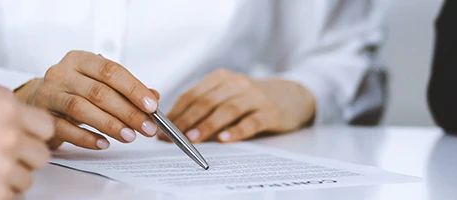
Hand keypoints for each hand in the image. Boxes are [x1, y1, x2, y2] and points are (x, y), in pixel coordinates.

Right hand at [0, 77, 53, 198]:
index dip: (31, 136)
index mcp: (3, 104)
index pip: (44, 125)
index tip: (20, 143)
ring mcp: (6, 162)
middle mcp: (11, 131)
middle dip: (23, 160)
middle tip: (0, 162)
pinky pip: (12, 197)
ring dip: (9, 180)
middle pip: (40, 154)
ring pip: (27, 179)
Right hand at [14, 50, 159, 149]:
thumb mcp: (99, 84)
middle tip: (146, 127)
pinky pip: (65, 128)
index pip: (111, 71)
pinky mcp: (42, 116)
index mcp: (79, 60)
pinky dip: (87, 138)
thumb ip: (126, 89)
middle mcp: (62, 73)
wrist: (35, 101)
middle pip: (99, 92)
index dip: (133, 88)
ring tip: (129, 136)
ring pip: (82, 109)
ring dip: (110, 124)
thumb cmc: (73, 91)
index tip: (152, 106)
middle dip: (127, 112)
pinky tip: (103, 143)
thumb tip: (153, 98)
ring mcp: (49, 94)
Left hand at [162, 69, 315, 142]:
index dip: (176, 112)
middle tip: (172, 137)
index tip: (163, 129)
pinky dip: (236, 131)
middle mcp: (237, 83)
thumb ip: (207, 106)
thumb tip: (176, 128)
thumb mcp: (229, 95)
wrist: (293, 96)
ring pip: (226, 110)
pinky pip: (250, 121)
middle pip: (206, 102)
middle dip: (186, 120)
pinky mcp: (270, 111)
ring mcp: (254, 96)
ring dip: (207, 125)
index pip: (193, 94)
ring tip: (192, 139)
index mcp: (221, 78)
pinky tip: (224, 139)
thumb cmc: (253, 99)